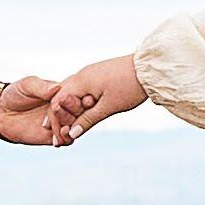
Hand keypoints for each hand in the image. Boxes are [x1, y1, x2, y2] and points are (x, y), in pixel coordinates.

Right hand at [22, 60, 148, 147]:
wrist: (150, 67)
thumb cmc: (130, 86)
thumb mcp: (108, 107)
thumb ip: (87, 120)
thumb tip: (72, 133)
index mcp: (81, 81)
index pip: (57, 102)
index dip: (55, 120)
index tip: (55, 136)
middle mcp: (81, 74)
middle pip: (61, 97)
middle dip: (58, 116)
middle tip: (56, 133)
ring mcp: (90, 73)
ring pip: (71, 93)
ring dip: (67, 109)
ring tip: (66, 125)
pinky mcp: (98, 74)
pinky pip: (81, 89)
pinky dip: (77, 102)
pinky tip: (80, 110)